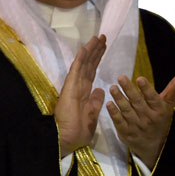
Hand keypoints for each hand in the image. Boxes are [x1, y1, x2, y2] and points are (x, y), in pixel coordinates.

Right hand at [55, 35, 106, 156]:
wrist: (69, 138)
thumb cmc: (80, 130)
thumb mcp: (93, 114)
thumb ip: (96, 101)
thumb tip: (100, 90)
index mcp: (85, 92)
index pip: (92, 71)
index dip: (98, 59)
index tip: (104, 47)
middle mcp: (79, 85)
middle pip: (89, 64)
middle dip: (96, 51)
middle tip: (103, 37)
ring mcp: (74, 84)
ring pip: (83, 63)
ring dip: (90, 50)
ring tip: (98, 37)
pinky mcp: (70, 86)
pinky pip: (76, 69)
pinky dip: (81, 58)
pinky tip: (86, 47)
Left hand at [107, 71, 174, 168]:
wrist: (154, 148)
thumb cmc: (161, 121)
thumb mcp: (169, 105)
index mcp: (160, 110)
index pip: (153, 98)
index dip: (146, 88)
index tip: (139, 78)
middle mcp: (148, 118)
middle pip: (137, 102)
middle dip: (129, 90)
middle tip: (121, 78)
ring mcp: (136, 126)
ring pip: (127, 111)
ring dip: (119, 99)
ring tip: (113, 88)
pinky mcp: (126, 133)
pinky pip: (119, 122)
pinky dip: (114, 113)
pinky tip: (109, 103)